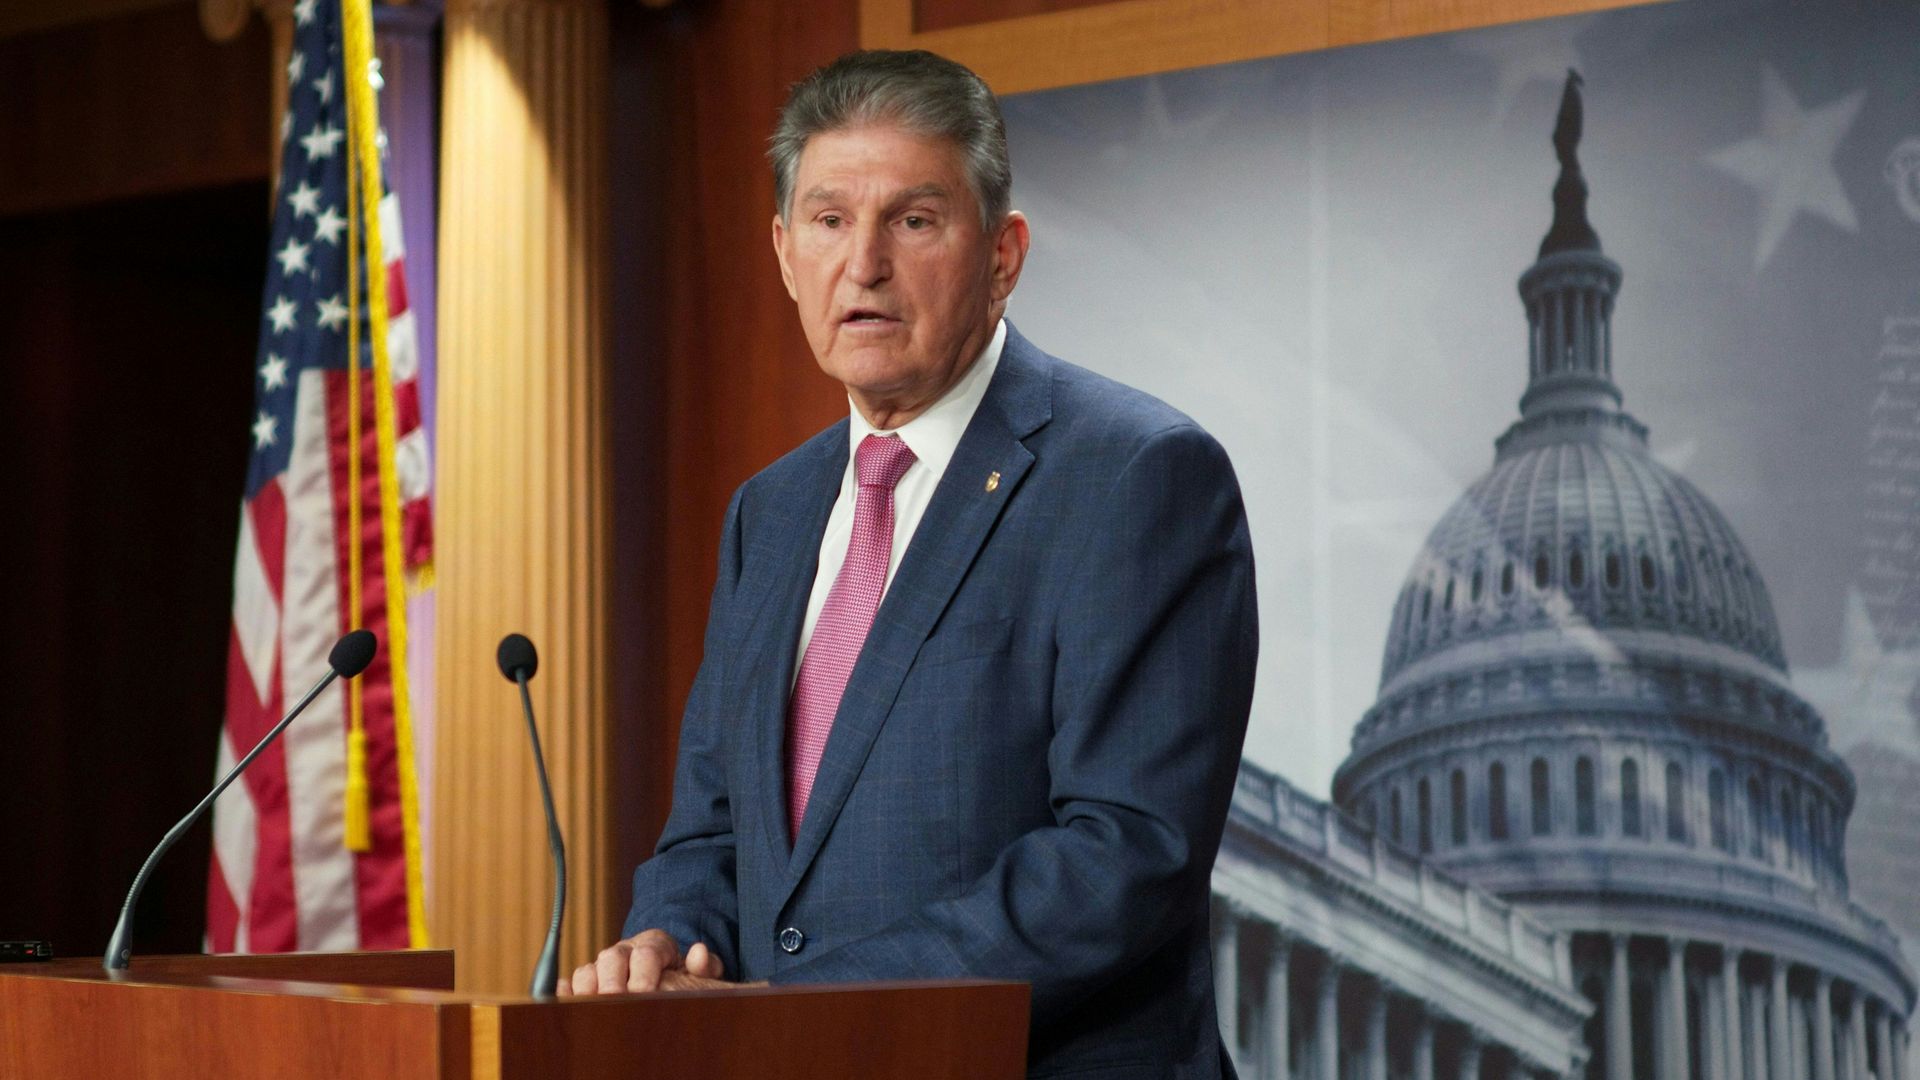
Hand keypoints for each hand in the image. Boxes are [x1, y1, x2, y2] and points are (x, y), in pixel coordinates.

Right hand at [558, 930, 725, 994]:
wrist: (663, 970)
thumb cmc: (680, 973)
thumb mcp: (697, 968)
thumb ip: (705, 965)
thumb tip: (699, 953)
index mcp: (653, 945)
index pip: (646, 953)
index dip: (643, 972)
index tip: (644, 991)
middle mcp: (625, 952)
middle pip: (612, 958)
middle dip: (612, 981)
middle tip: (615, 1000)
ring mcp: (604, 966)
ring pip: (588, 969)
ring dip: (588, 988)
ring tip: (592, 1004)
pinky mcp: (588, 981)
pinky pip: (570, 982)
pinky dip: (567, 992)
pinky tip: (568, 1000)